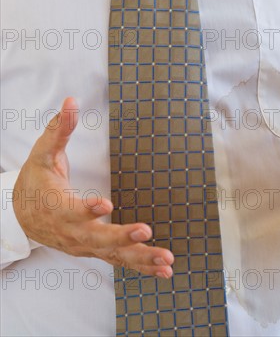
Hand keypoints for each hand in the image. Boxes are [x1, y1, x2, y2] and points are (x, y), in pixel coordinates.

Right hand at [13, 97, 173, 276]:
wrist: (20, 214)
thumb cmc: (36, 181)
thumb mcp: (43, 153)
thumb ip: (60, 129)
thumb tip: (71, 101)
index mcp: (58, 206)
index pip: (72, 210)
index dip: (87, 209)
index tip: (105, 204)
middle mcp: (72, 230)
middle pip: (97, 238)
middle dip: (122, 237)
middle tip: (146, 232)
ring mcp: (84, 243)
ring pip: (113, 255)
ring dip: (140, 258)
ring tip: (166, 261)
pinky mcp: (94, 248)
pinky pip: (118, 260)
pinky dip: (140, 266)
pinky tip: (163, 271)